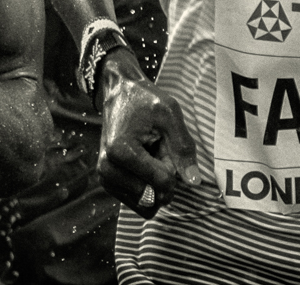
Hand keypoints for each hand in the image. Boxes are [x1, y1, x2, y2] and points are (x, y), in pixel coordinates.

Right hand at [98, 56, 201, 217]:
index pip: (161, 182)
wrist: (119, 94)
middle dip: (164, 178)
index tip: (166, 146)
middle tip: (158, 150)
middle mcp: (107, 169)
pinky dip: (147, 187)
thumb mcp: (170, 114)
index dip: (174, 168)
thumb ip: (183, 147)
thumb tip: (194, 181)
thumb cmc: (146, 102)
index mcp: (121, 151)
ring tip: (150, 155)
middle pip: (153, 195)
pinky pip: (137, 202)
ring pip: (145, 203)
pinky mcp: (107, 183)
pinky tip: (144, 164)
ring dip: (155, 184)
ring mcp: (105, 178)